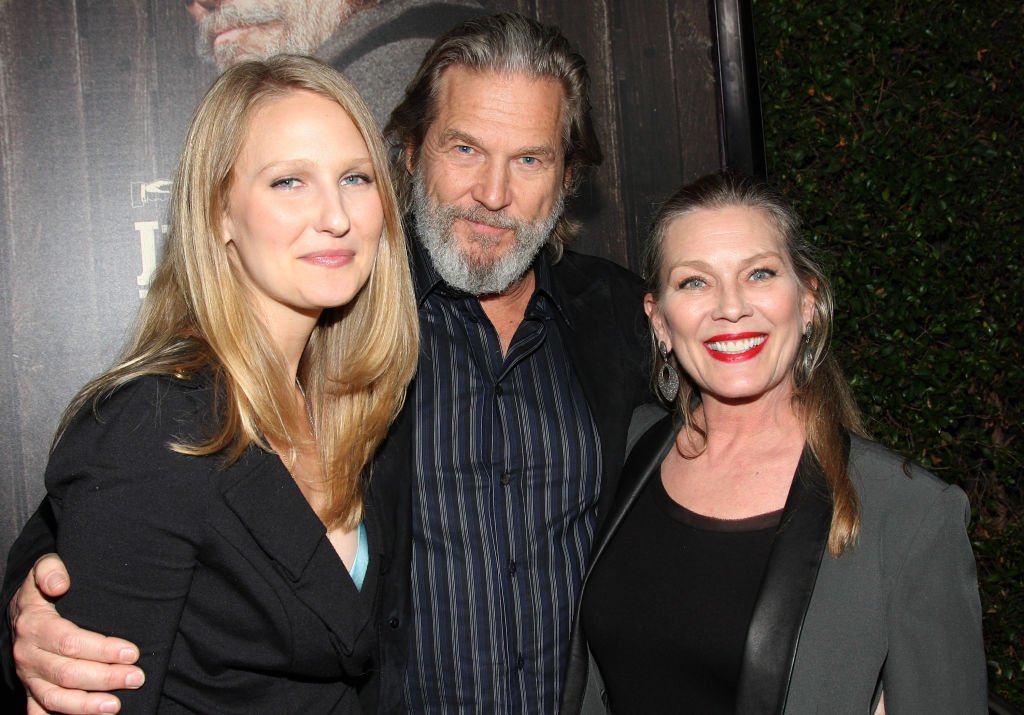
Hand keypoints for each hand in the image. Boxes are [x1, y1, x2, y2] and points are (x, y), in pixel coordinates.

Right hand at [9, 554, 143, 713]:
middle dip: (105, 677)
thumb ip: (50, 570)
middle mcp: (28, 654)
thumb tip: (60, 583)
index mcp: (34, 625)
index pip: (70, 641)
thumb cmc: (42, 588)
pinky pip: (41, 711)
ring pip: (56, 698)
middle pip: (68, 673)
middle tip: (137, 677)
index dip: (102, 649)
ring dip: (87, 706)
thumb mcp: (43, 567)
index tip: (132, 652)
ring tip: (116, 706)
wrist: (21, 610)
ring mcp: (29, 676)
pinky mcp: (31, 690)